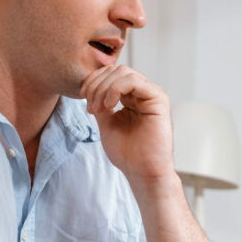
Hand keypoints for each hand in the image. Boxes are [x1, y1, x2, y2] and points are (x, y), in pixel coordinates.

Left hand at [80, 65, 173, 182]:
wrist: (142, 171)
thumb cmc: (127, 153)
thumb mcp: (106, 123)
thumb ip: (100, 104)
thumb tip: (89, 88)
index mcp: (131, 97)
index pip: (111, 75)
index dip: (93, 81)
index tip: (83, 98)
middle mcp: (143, 93)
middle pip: (115, 70)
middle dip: (96, 85)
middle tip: (91, 107)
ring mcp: (151, 94)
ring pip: (123, 72)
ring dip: (104, 88)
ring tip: (99, 109)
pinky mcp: (158, 99)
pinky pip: (134, 81)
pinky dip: (116, 89)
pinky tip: (110, 105)